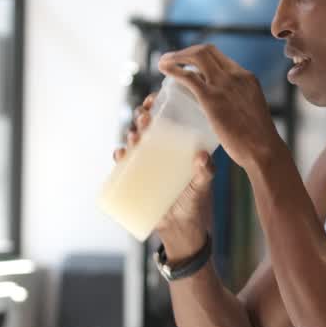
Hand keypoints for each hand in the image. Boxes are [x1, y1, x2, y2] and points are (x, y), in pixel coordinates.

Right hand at [113, 93, 215, 258]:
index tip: (156, 98)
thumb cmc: (195, 201)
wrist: (182, 228)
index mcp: (175, 145)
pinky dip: (120, 158)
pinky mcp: (136, 179)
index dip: (158, 106)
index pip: (165, 119)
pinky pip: (123, 166)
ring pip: (134, 143)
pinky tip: (120, 154)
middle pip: (146, 127)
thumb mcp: (203, 185)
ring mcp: (146, 164)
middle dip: (143, 117)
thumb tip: (203, 157)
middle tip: (146, 116)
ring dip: (132, 135)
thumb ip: (205, 172)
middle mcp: (159, 151)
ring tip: (136, 135)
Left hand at [158, 44, 283, 170]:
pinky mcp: (212, 98)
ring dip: (176, 56)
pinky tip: (163, 70)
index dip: (200, 56)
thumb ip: (239, 108)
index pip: (220, 57)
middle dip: (185, 52)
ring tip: (163, 63)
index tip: (187, 64)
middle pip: (206, 50)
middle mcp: (236, 75)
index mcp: (247, 78)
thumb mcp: (250, 113)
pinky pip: (188, 76)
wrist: (264, 151)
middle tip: (172, 61)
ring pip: (196, 56)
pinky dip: (173, 68)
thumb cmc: (258, 142)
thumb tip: (227, 114)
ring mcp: (224, 84)